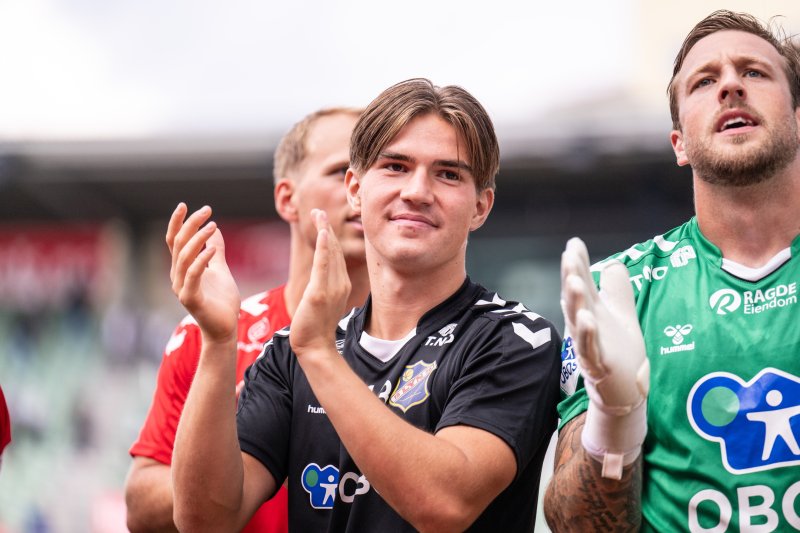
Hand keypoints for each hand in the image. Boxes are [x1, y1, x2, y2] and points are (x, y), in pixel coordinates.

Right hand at [167, 203, 240, 344]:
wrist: (225, 326)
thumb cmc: (221, 300)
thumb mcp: (220, 269)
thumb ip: (215, 251)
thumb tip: (214, 229)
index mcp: (182, 268)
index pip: (174, 240)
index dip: (177, 222)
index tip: (185, 205)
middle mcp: (177, 276)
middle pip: (179, 244)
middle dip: (191, 224)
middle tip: (207, 210)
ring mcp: (181, 287)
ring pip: (184, 257)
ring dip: (198, 239)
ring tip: (212, 225)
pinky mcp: (190, 299)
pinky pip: (193, 275)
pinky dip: (201, 260)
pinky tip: (212, 250)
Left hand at [289, 209, 350, 357]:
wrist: (315, 347)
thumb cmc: (316, 328)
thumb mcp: (325, 303)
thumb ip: (326, 288)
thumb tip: (322, 280)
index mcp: (341, 284)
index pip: (335, 256)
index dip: (329, 237)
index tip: (322, 221)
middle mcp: (340, 283)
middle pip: (333, 250)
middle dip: (325, 228)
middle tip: (318, 211)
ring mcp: (332, 288)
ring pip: (329, 253)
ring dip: (324, 231)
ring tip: (318, 214)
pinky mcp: (320, 293)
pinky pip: (323, 266)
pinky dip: (323, 247)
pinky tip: (322, 233)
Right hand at [561, 237, 648, 412]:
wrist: (624, 389)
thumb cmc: (620, 351)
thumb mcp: (621, 313)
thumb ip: (616, 288)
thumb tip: (612, 263)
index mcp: (591, 310)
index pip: (582, 283)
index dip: (578, 264)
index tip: (574, 244)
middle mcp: (586, 325)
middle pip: (575, 298)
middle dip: (571, 277)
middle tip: (569, 257)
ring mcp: (589, 345)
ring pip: (578, 321)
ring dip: (575, 302)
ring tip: (574, 282)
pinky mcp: (598, 365)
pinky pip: (590, 348)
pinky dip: (588, 334)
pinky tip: (588, 319)